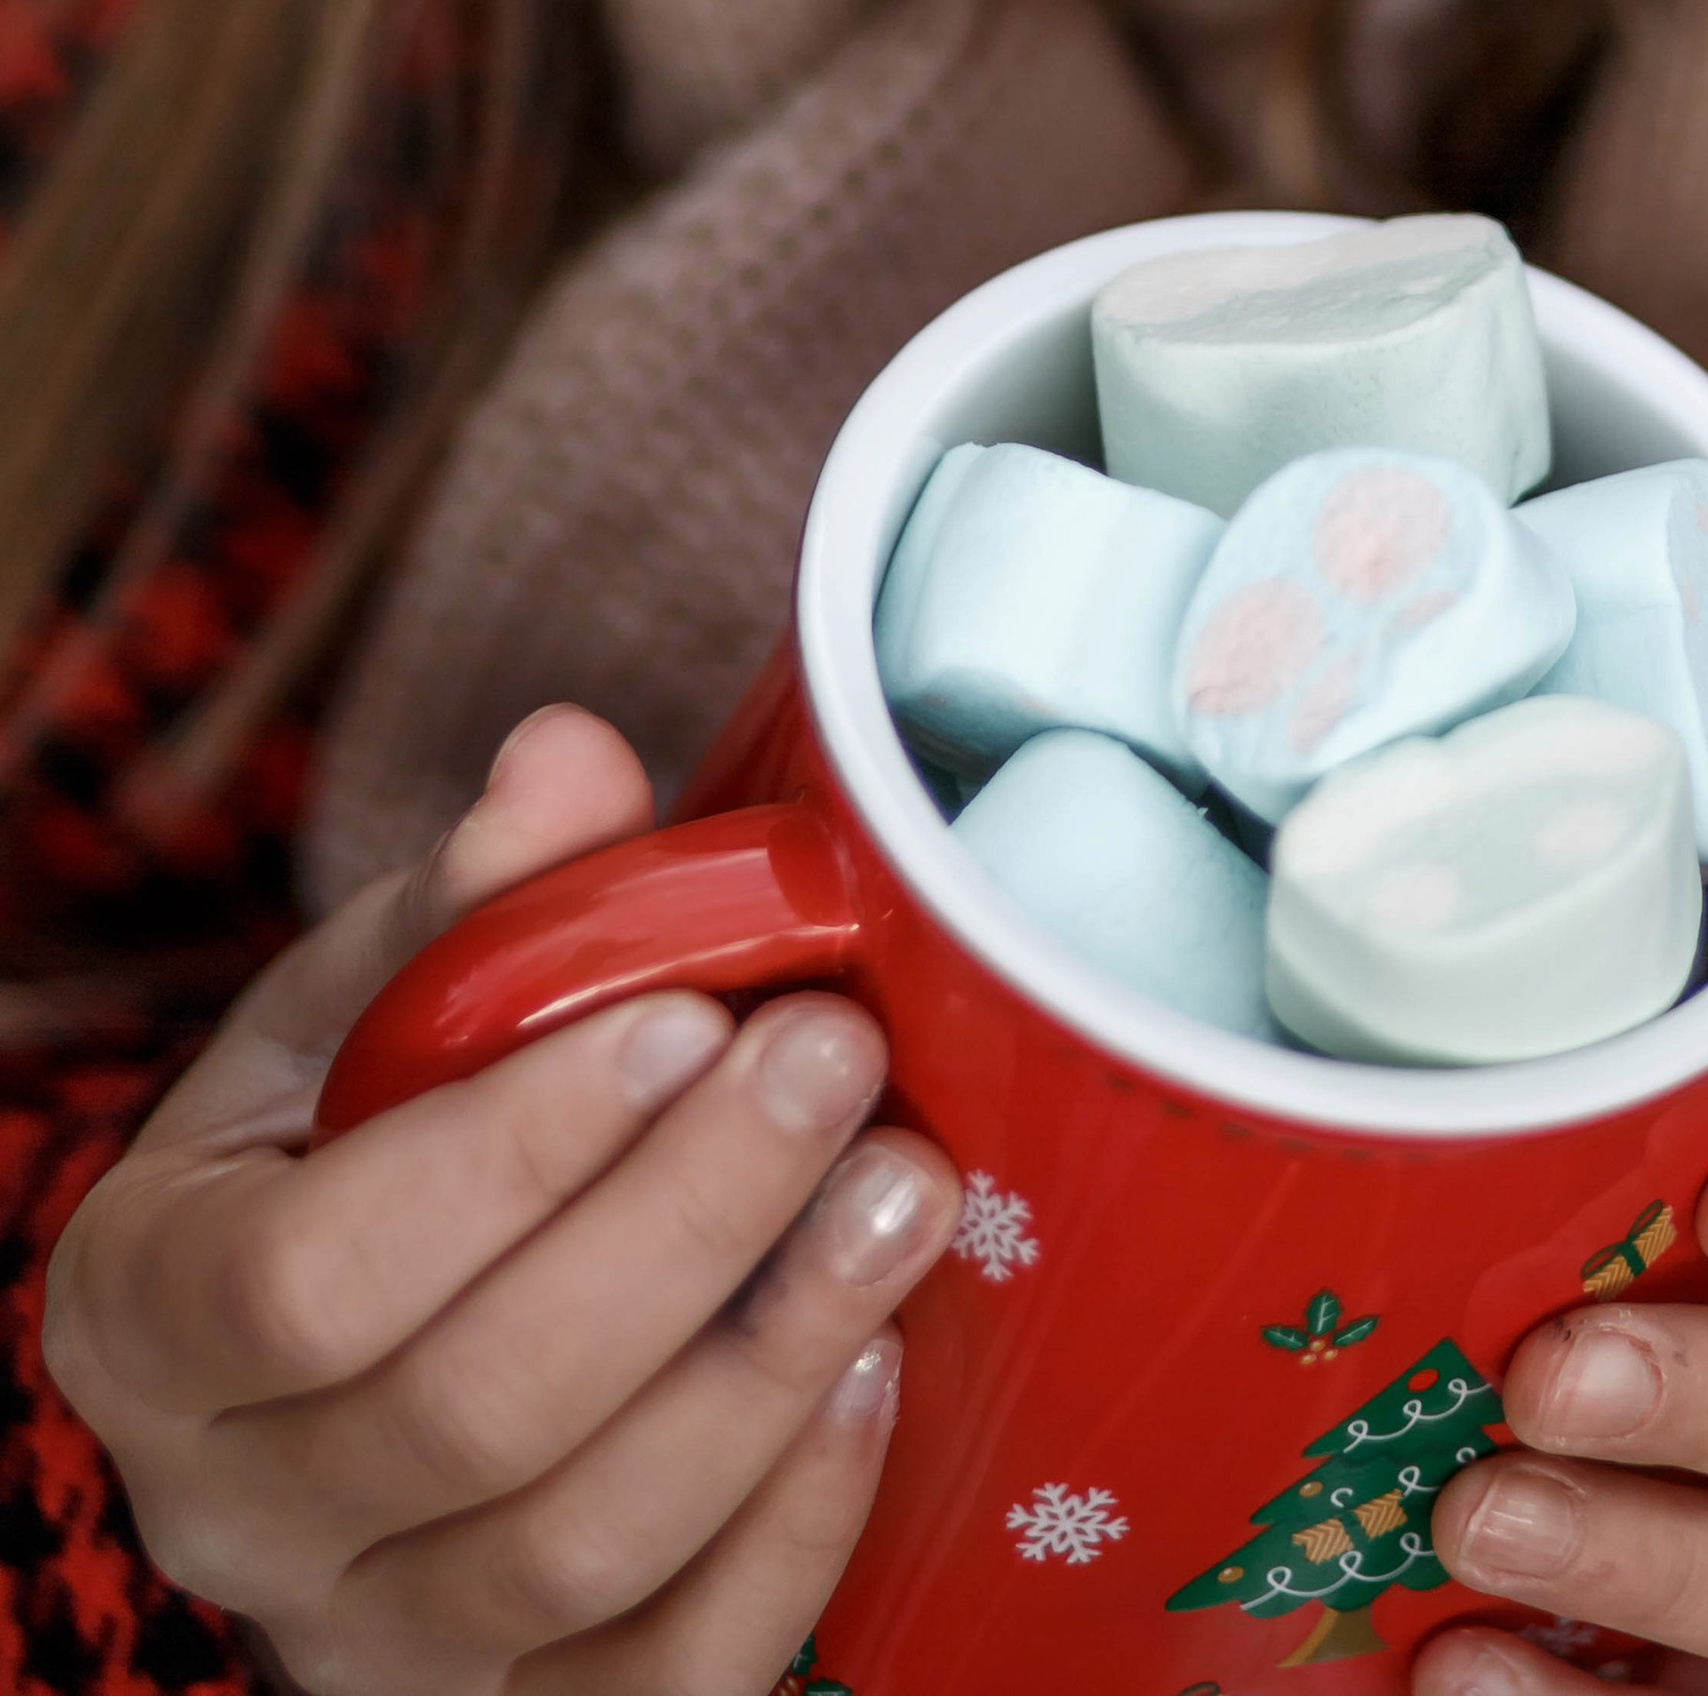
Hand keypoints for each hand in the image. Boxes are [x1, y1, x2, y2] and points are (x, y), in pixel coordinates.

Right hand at [44, 707, 957, 1695]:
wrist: (353, 1345)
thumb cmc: (363, 1139)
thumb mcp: (366, 1000)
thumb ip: (472, 893)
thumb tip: (572, 757)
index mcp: (148, 1314)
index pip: (312, 1276)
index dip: (513, 1153)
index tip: (688, 1013)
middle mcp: (235, 1515)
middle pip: (474, 1409)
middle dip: (685, 1222)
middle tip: (839, 1056)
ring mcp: (373, 1650)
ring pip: (580, 1548)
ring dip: (769, 1359)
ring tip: (904, 1190)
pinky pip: (669, 1677)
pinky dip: (792, 1532)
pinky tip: (883, 1363)